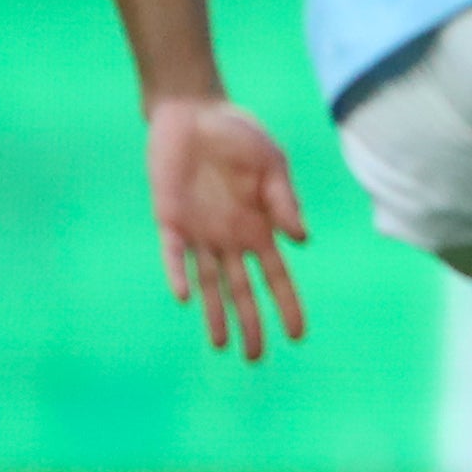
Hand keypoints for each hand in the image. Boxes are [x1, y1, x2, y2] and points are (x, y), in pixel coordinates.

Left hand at [147, 98, 307, 360]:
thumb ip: (284, 200)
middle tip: (255, 358)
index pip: (276, 276)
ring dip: (214, 313)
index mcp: (259, 226)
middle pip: (242, 290)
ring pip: (208, 283)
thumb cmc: (238, 135)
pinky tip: (183, 297)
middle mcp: (230, 237)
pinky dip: (178, 274)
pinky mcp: (170, 220)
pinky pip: (174, 253)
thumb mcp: (272, 163)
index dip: (287, 304)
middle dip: (250, 323)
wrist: (193, 113)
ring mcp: (200, 232)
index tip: (298, 335)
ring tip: (221, 346)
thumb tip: (301, 239)